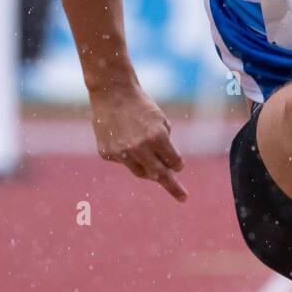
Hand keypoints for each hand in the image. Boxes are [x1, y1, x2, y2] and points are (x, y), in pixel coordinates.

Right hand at [90, 86, 187, 200]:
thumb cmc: (141, 106)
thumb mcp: (161, 121)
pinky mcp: (107, 154)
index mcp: (157, 138)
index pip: (174, 162)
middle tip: (184, 198)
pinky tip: (124, 139)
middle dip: (173, 187)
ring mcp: (121, 153)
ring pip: (142, 173)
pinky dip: (129, 156)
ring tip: (148, 158)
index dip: (178, 164)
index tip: (178, 166)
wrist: (112, 93)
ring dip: (150, 171)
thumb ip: (166, 144)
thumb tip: (167, 166)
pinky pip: (124, 163)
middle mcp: (139, 148)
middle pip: (160, 175)